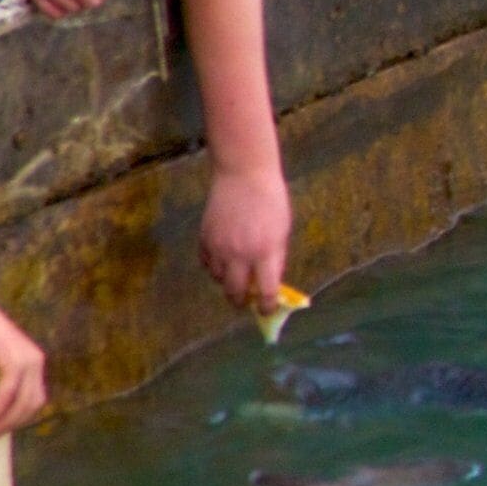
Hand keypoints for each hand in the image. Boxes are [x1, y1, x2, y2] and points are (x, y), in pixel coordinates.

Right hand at [0, 303, 50, 437]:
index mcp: (34, 365)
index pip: (34, 399)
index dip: (19, 418)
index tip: (0, 431)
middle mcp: (36, 364)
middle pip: (32, 405)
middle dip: (12, 425)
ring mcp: (28, 363)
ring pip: (21, 404)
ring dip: (2, 423)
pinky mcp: (14, 362)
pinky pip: (6, 395)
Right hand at [198, 163, 291, 311]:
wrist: (244, 174)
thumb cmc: (271, 200)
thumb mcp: (282, 231)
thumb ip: (275, 258)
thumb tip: (269, 283)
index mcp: (265, 252)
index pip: (265, 291)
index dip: (265, 306)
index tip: (266, 310)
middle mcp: (240, 254)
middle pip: (235, 292)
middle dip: (241, 301)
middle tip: (245, 301)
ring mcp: (219, 247)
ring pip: (219, 279)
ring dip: (228, 282)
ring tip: (237, 274)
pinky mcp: (204, 239)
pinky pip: (207, 264)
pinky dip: (215, 267)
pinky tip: (224, 259)